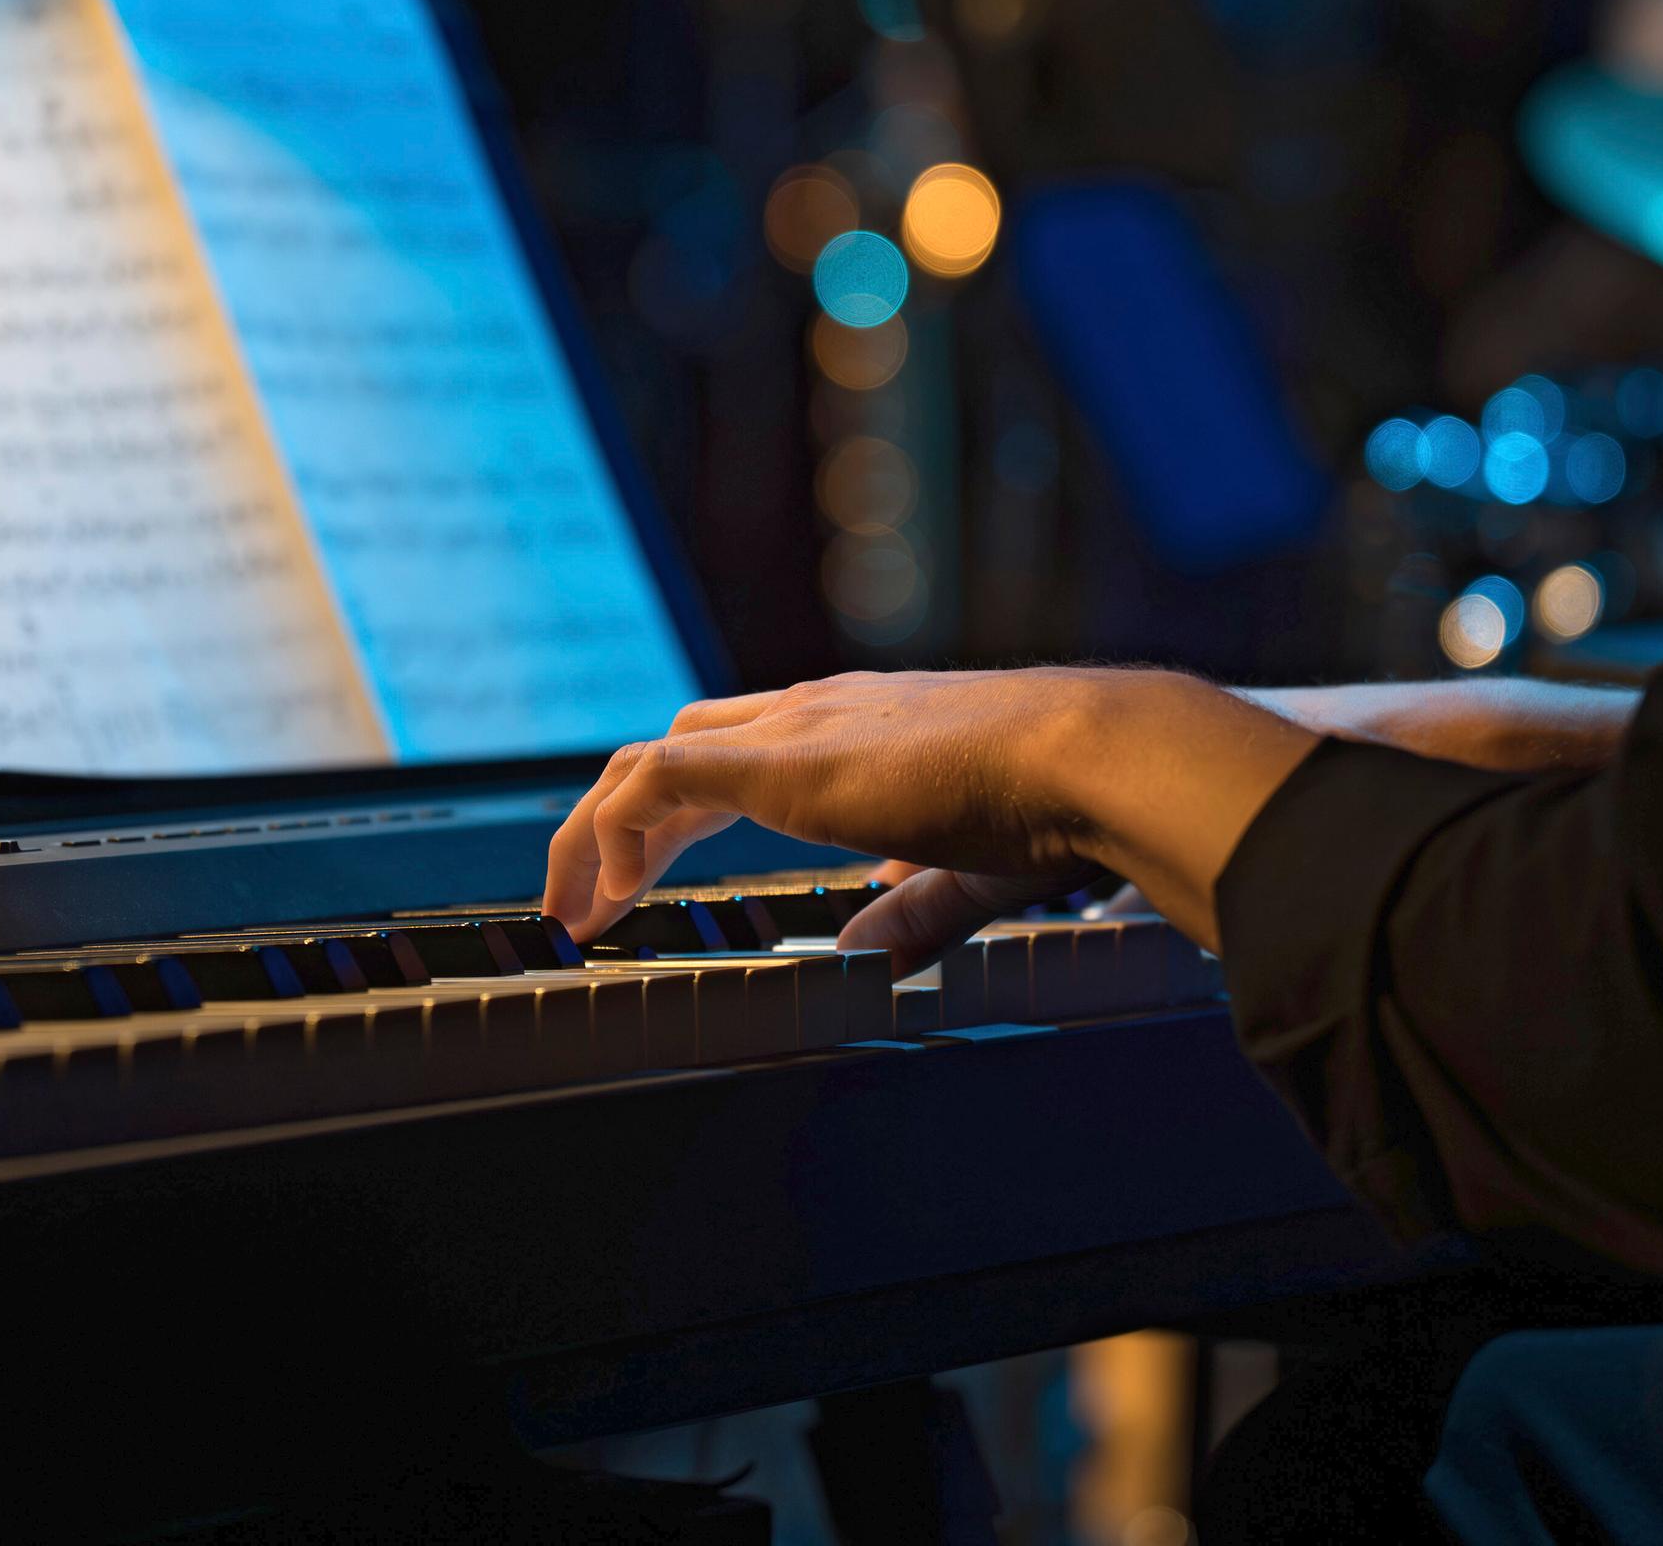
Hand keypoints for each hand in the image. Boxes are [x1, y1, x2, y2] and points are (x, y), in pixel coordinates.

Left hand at [542, 670, 1109, 975]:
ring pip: (651, 757)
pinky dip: (617, 830)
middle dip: (624, 822)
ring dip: (599, 832)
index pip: (738, 752)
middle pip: (680, 747)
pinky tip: (614, 894)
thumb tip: (871, 950)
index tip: (651, 880)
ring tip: (573, 911)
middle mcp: (816, 711)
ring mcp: (797, 724)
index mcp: (857, 730)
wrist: (1088, 755)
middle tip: (592, 900)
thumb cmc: (1057, 803)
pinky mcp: (785, 757)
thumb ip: (913, 906)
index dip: (680, 813)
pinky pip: (659, 778)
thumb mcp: (968, 866)